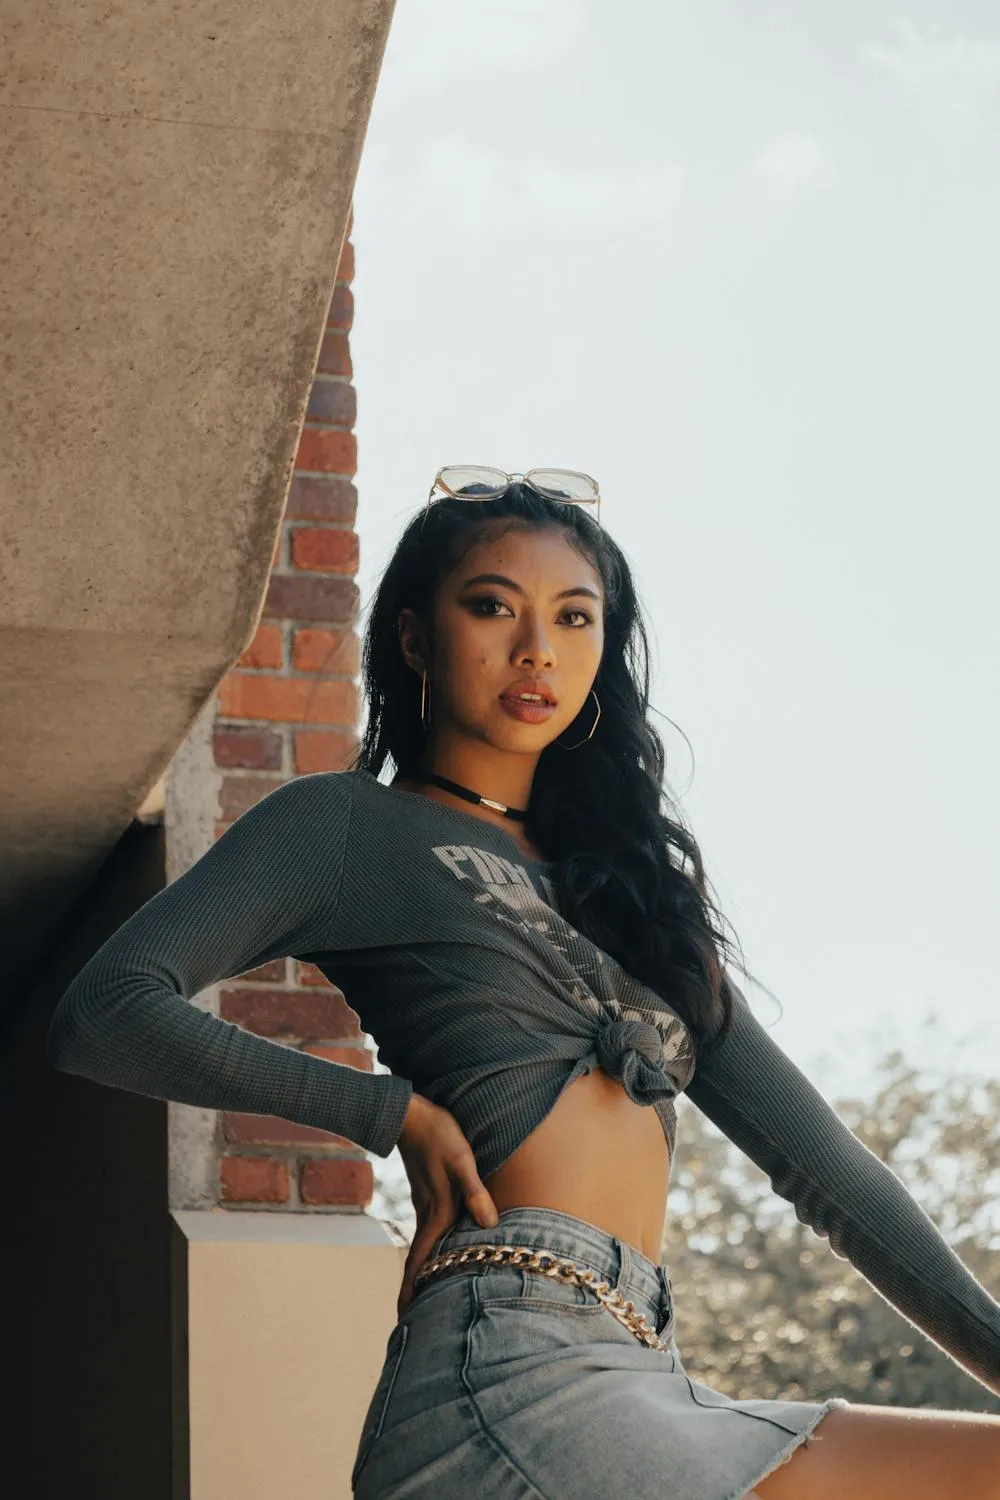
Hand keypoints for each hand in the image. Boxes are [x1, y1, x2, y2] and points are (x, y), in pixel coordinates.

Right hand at [394, 1091, 499, 1317]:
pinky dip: (427, 1250)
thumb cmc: (439, 1134)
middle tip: (409, 1320)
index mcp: (436, 1212)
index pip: (422, 1260)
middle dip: (414, 1290)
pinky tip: (436, 1252)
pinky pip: (428, 1231)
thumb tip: (489, 1225)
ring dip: (421, 1271)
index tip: (404, 1318)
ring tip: (422, 1295)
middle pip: (419, 1260)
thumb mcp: (462, 1160)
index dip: (413, 1289)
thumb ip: (475, 1191)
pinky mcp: (428, 1194)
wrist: (409, 1113)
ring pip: (423, 1246)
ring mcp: (425, 1204)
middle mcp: (428, 1213)